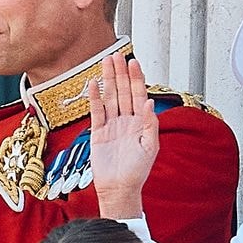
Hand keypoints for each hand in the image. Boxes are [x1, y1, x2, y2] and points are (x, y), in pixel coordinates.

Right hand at [88, 53, 158, 219]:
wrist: (118, 188)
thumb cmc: (136, 171)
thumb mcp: (149, 147)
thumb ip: (149, 124)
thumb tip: (149, 102)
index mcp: (140, 123)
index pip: (138, 95)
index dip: (136, 78)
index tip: (133, 62)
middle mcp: (126, 120)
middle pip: (123, 91)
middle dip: (121, 73)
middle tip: (117, 54)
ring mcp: (111, 124)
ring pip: (110, 97)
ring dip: (108, 80)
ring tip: (105, 62)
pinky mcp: (98, 132)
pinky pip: (96, 111)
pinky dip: (94, 98)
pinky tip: (93, 84)